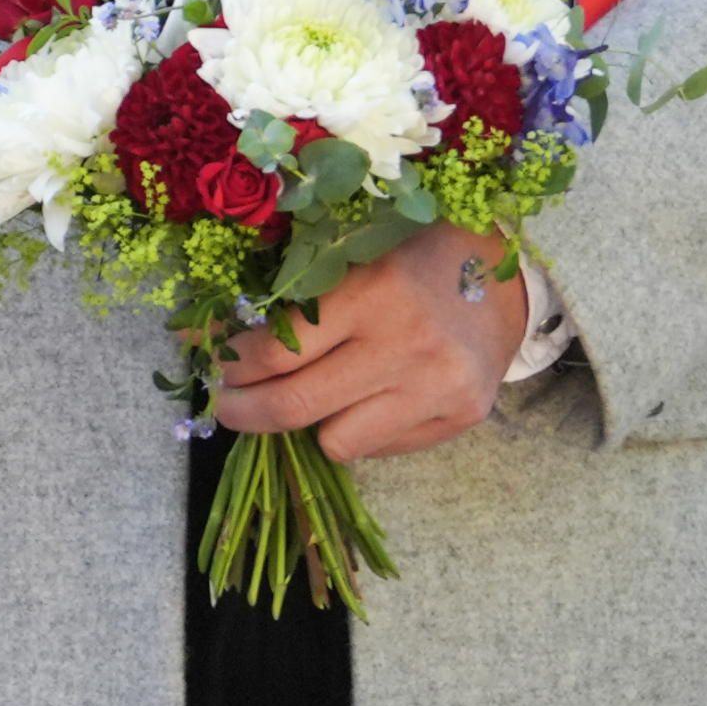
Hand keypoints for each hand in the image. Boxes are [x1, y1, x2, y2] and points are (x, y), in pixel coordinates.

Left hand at [208, 220, 521, 459]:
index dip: (230, 364)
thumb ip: (286, 298)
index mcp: (372, 292)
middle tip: (227, 405)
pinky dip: (354, 431)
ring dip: (305, 427)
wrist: (504, 276)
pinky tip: (357, 402)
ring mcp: (438, 387)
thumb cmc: (408, 258)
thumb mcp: (346, 256)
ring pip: (336, 442)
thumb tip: (202, 338)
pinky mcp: (462, 415)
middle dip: (244, 411)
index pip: (275, 351)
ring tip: (300, 400)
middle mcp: (407, 344)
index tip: (211, 363)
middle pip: (295, 405)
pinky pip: (379, 449)